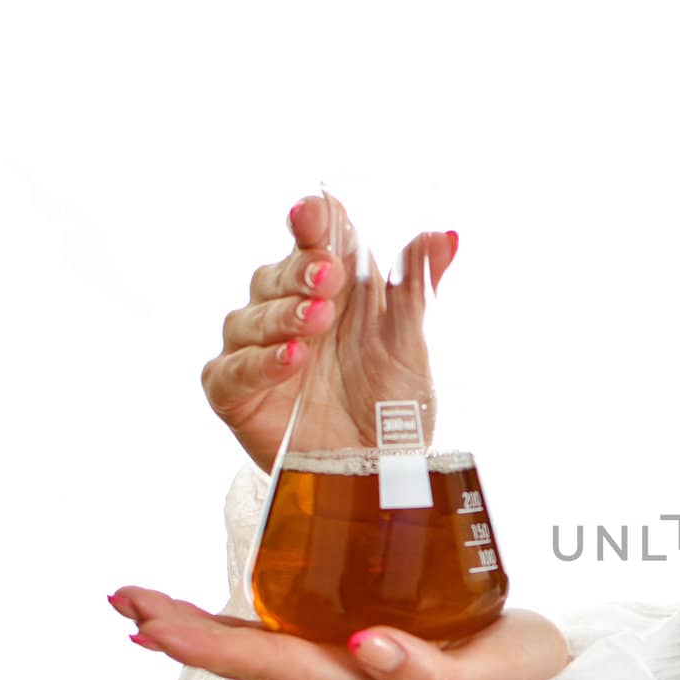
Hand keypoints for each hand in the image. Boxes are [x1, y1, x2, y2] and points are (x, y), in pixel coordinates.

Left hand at [109, 590, 569, 679]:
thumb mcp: (483, 678)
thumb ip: (426, 669)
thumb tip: (364, 645)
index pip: (271, 667)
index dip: (207, 647)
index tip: (150, 626)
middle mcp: (345, 678)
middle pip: (249, 656)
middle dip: (183, 630)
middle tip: (121, 598)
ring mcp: (352, 663)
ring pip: (262, 643)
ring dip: (201, 622)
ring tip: (144, 600)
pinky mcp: (368, 639)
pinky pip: (294, 627)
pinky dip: (247, 616)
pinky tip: (227, 598)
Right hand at [202, 194, 458, 471]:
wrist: (378, 468)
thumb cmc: (390, 399)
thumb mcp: (410, 342)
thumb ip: (418, 287)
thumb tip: (445, 235)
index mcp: (328, 286)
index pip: (312, 239)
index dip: (312, 222)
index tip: (316, 211)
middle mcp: (285, 308)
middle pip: (277, 273)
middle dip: (302, 271)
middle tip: (329, 275)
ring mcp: (255, 349)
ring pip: (252, 317)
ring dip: (285, 315)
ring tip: (317, 320)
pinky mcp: (234, 392)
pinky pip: (233, 370)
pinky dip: (260, 362)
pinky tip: (292, 357)